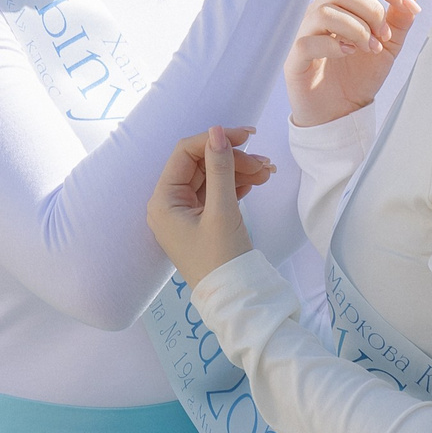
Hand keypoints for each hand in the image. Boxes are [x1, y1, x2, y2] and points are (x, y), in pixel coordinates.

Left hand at [146, 126, 273, 286]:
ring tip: (268, 172)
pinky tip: (257, 182)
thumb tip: (217, 131)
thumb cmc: (223, 259)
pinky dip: (236, 185)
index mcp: (163, 201)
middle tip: (264, 163)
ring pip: (211, 178)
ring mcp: (185, 214)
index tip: (247, 136)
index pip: (185, 154)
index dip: (214, 140)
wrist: (236, 301)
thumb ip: (220, 168)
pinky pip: (216, 194)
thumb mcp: (222, 210)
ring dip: (239, 171)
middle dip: (233, 159)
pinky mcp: (201, 222)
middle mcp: (169, 205)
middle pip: (200, 165)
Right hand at [285, 0, 419, 127]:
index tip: (410, 6)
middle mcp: (321, 12)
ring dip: (357, 30)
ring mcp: (306, 33)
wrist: (342, 111)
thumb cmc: (361, 74)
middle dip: (371, 11)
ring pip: (326, 12)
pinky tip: (348, 54)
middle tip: (383, 37)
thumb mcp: (389, 46)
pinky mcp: (296, 59)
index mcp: (343, 4)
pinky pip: (308, 42)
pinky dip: (334, 46)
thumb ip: (399, 19)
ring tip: (370, 50)